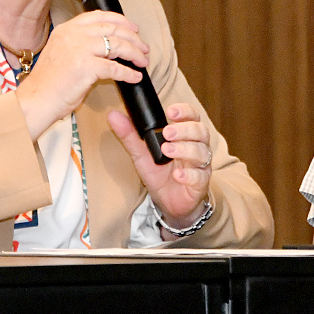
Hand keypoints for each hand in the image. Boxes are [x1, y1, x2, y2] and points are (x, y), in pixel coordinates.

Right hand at [14, 10, 147, 138]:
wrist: (36, 99)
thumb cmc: (48, 82)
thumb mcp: (61, 51)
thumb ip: (79, 43)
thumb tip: (108, 45)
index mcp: (66, 29)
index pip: (99, 16)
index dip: (120, 20)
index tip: (132, 27)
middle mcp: (73, 34)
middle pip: (112, 28)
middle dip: (133, 37)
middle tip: (143, 47)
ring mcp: (80, 49)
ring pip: (118, 45)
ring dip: (134, 53)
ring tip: (143, 61)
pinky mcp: (86, 67)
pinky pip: (115, 68)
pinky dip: (128, 73)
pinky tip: (135, 77)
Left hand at [111, 102, 211, 230]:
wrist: (167, 201)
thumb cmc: (158, 172)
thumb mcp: (141, 153)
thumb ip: (129, 135)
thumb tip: (113, 115)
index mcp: (184, 134)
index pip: (192, 116)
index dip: (185, 111)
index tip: (170, 111)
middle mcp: (196, 146)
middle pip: (200, 131)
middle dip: (184, 130)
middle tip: (168, 133)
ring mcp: (200, 165)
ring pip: (201, 152)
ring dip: (185, 149)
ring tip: (167, 150)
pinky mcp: (200, 183)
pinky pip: (199, 176)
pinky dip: (189, 174)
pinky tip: (178, 175)